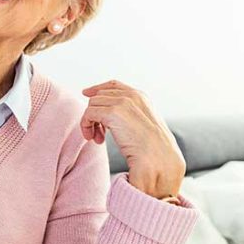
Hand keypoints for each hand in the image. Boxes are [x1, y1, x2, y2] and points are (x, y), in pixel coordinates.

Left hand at [80, 80, 185, 198]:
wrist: (158, 158)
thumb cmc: (152, 149)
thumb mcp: (143, 125)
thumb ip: (129, 115)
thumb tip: (108, 114)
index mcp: (141, 97)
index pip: (113, 85)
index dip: (97, 88)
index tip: (86, 93)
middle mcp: (132, 96)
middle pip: (99, 95)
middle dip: (95, 113)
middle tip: (98, 134)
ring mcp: (123, 102)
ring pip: (92, 104)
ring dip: (90, 122)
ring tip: (98, 139)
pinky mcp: (113, 112)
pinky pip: (88, 114)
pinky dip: (86, 126)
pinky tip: (95, 140)